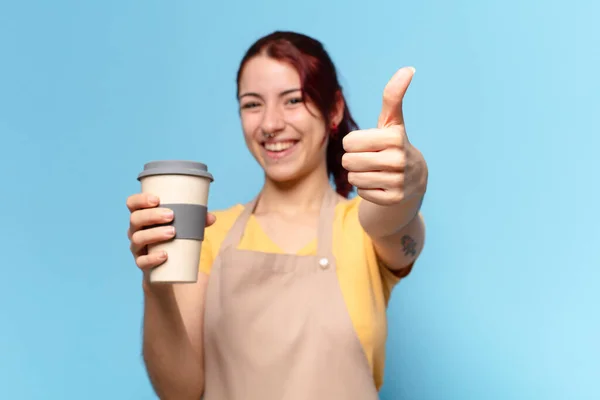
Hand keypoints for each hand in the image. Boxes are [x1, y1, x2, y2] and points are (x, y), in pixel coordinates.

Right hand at [126, 193, 215, 270]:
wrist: (166, 271)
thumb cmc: (173, 241)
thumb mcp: (183, 229)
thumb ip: (196, 222)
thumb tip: (211, 217)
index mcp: (142, 218)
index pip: (132, 204)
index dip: (140, 199)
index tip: (157, 199)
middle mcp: (135, 231)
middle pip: (135, 219)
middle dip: (152, 215)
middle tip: (171, 215)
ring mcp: (137, 248)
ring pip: (138, 239)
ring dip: (154, 234)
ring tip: (172, 232)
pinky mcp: (142, 264)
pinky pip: (142, 262)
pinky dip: (152, 258)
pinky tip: (164, 255)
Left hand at [342, 67, 427, 205]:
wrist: (414, 178)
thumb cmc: (394, 144)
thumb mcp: (393, 121)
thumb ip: (393, 96)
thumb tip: (408, 69)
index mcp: (395, 138)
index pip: (348, 142)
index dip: (353, 143)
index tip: (367, 144)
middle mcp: (398, 160)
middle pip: (348, 161)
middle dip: (353, 159)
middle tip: (368, 158)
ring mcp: (398, 181)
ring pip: (354, 178)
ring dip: (359, 174)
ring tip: (374, 171)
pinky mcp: (393, 198)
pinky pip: (362, 192)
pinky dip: (366, 188)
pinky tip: (379, 183)